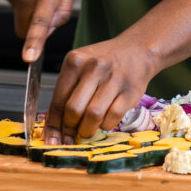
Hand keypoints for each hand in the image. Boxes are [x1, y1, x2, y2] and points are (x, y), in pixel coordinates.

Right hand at [0, 0, 78, 64]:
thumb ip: (64, 10)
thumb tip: (49, 30)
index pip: (41, 23)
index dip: (34, 43)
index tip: (28, 58)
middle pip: (24, 30)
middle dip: (33, 29)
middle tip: (46, 6)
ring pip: (19, 17)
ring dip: (28, 9)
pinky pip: (13, 4)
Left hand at [44, 33, 160, 144]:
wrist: (137, 50)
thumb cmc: (104, 62)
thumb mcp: (81, 67)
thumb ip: (66, 92)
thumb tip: (53, 127)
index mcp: (75, 61)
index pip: (58, 100)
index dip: (53, 125)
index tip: (52, 140)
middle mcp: (93, 67)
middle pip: (73, 109)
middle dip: (69, 129)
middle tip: (71, 136)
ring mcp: (113, 78)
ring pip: (93, 115)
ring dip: (87, 130)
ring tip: (86, 131)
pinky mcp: (130, 91)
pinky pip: (112, 117)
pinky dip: (105, 126)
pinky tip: (104, 122)